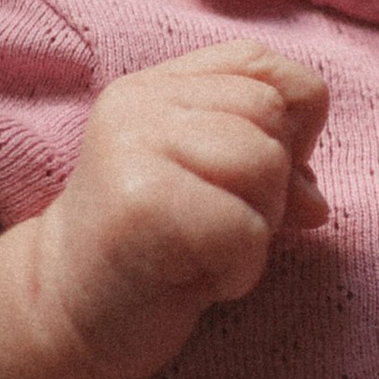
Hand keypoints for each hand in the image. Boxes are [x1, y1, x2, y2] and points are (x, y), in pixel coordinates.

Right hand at [23, 42, 329, 378]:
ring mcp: (133, 147)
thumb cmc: (153, 251)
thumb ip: (268, 158)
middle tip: (221, 226)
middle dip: (273, 184)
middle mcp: (140, 104)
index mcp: (159, 87)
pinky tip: (201, 280)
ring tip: (209, 250)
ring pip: (263, 163)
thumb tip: (314, 199)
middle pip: (270, 115)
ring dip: (258, 225)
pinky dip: (242, 267)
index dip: (292, 121)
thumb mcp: (214, 187)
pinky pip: (244, 226)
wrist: (64, 315)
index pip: (262, 64)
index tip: (255, 178)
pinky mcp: (141, 204)